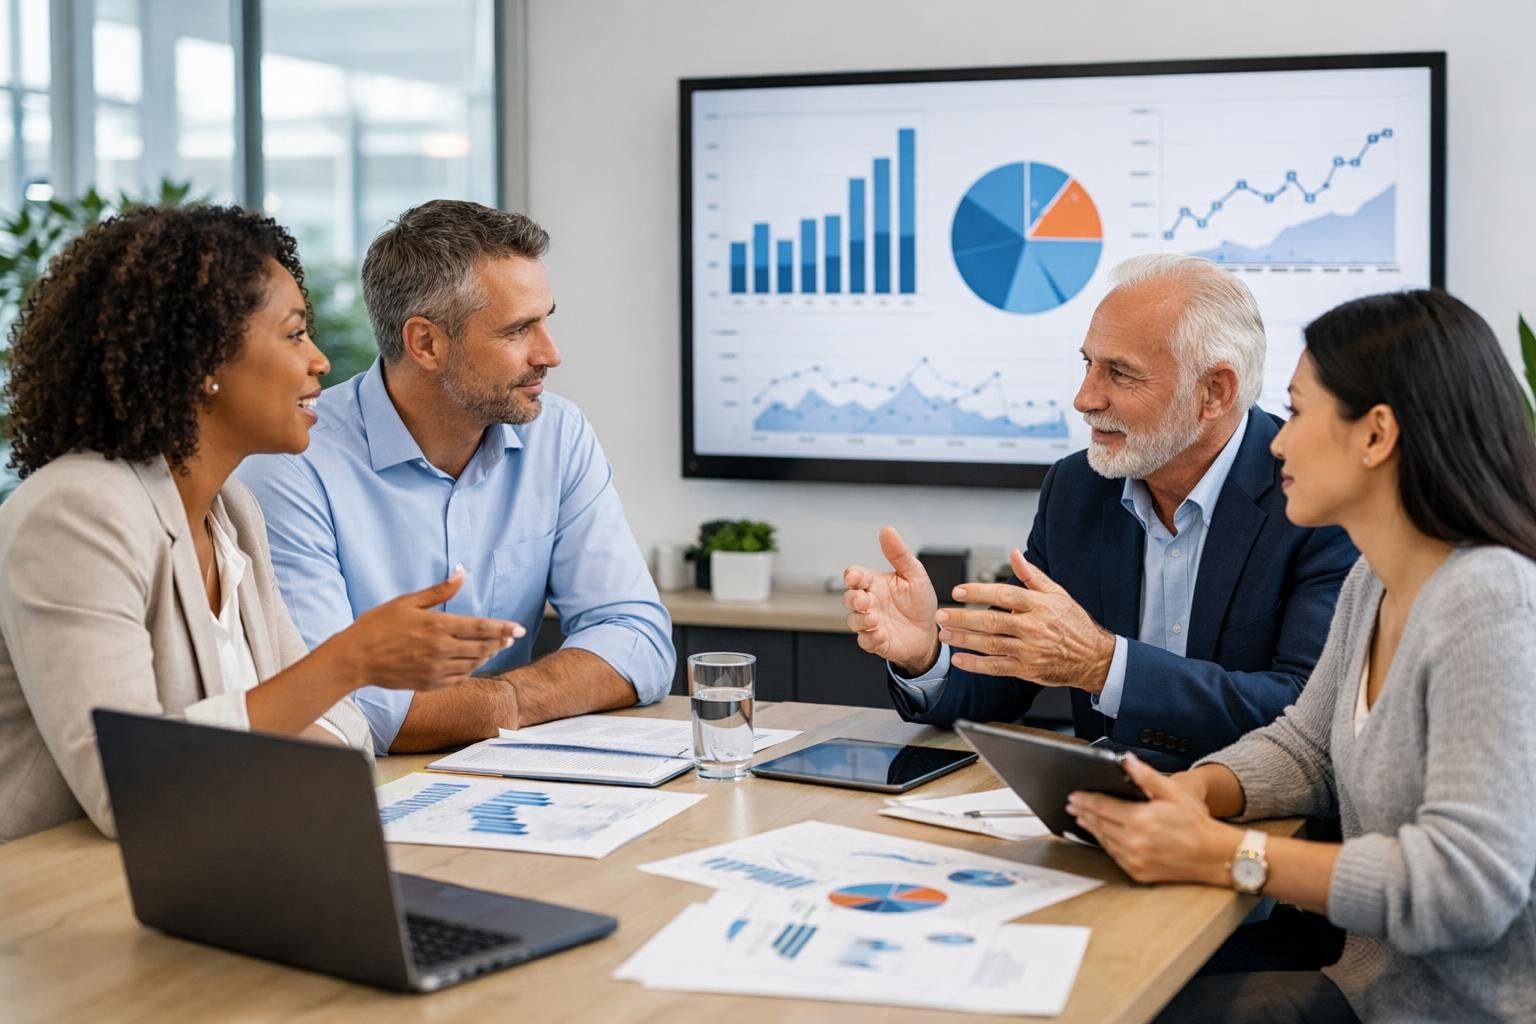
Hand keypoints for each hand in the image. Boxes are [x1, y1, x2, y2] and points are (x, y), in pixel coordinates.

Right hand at [324, 569, 525, 691]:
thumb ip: (438, 591)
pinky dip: (470, 670)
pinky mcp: (428, 684)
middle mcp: (440, 650)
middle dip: (500, 641)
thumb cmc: (377, 626)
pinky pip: (458, 679)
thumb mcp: (406, 602)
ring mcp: (435, 670)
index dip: (503, 628)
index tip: (519, 628)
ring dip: (487, 656)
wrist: (354, 659)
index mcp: (437, 626)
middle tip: (511, 637)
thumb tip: (461, 575)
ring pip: (473, 664)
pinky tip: (472, 664)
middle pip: (482, 647)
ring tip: (494, 648)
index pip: (480, 627)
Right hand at [843, 526, 939, 675]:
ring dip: (861, 620)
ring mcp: (871, 623)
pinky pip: (866, 641)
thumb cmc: (920, 602)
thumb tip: (887, 530)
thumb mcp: (914, 574)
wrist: (931, 631)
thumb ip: (899, 554)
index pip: (854, 576)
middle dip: (853, 599)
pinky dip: (871, 638)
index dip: (851, 576)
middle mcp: (869, 602)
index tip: (855, 577)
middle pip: (848, 598)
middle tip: (864, 600)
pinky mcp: (876, 641)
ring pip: (853, 621)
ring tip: (874, 619)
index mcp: (874, 583)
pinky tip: (881, 634)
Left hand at [935, 549, 1115, 689]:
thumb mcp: (1057, 594)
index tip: (958, 591)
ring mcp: (1029, 650)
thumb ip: (1032, 575)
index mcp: (1039, 606)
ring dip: (964, 639)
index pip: (1004, 595)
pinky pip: (996, 667)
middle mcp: (1033, 628)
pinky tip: (959, 660)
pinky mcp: (1027, 669)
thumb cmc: (1073, 624)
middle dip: (963, 618)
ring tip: (945, 634)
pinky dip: (975, 665)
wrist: (1093, 657)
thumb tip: (1015, 554)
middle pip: (992, 621)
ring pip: (990, 644)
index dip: (978, 592)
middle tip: (942, 614)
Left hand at [1066, 754, 1241, 885]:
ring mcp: (1134, 860)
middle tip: (1072, 804)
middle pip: (1099, 824)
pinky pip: (1114, 856)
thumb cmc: (1194, 823)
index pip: (1102, 807)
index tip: (1074, 795)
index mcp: (1139, 820)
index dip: (1085, 800)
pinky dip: (1105, 844)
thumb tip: (1126, 761)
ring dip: (1091, 828)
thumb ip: (1146, 776)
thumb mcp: (1173, 792)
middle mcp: (1133, 842)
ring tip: (1082, 818)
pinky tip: (1101, 836)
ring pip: (1103, 841)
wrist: (1213, 855)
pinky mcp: (1138, 873)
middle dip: (1083, 812)